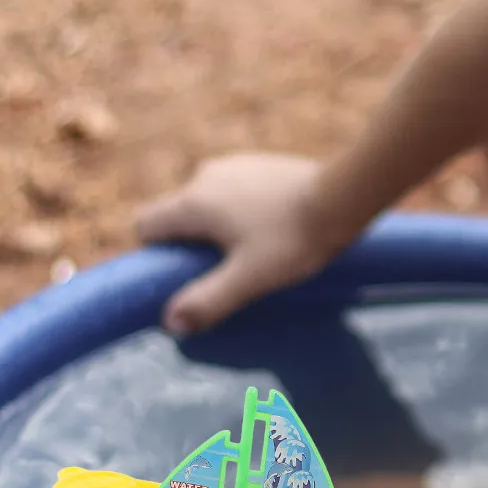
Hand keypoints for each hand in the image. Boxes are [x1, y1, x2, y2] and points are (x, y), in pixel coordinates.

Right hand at [135, 154, 332, 334]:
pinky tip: (271, 232)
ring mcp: (234, 165)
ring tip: (253, 255)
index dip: (155, 254)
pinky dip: (240, 214)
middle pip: (176, 216)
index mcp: (193, 202)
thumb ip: (208, 301)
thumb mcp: (249, 279)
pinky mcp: (259, 164)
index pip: (145, 224)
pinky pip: (233, 193)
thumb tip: (170, 323)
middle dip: (190, 246)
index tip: (182, 276)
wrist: (342, 197)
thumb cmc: (293, 240)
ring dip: (217, 230)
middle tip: (224, 274)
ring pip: (206, 204)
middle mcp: (206, 176)